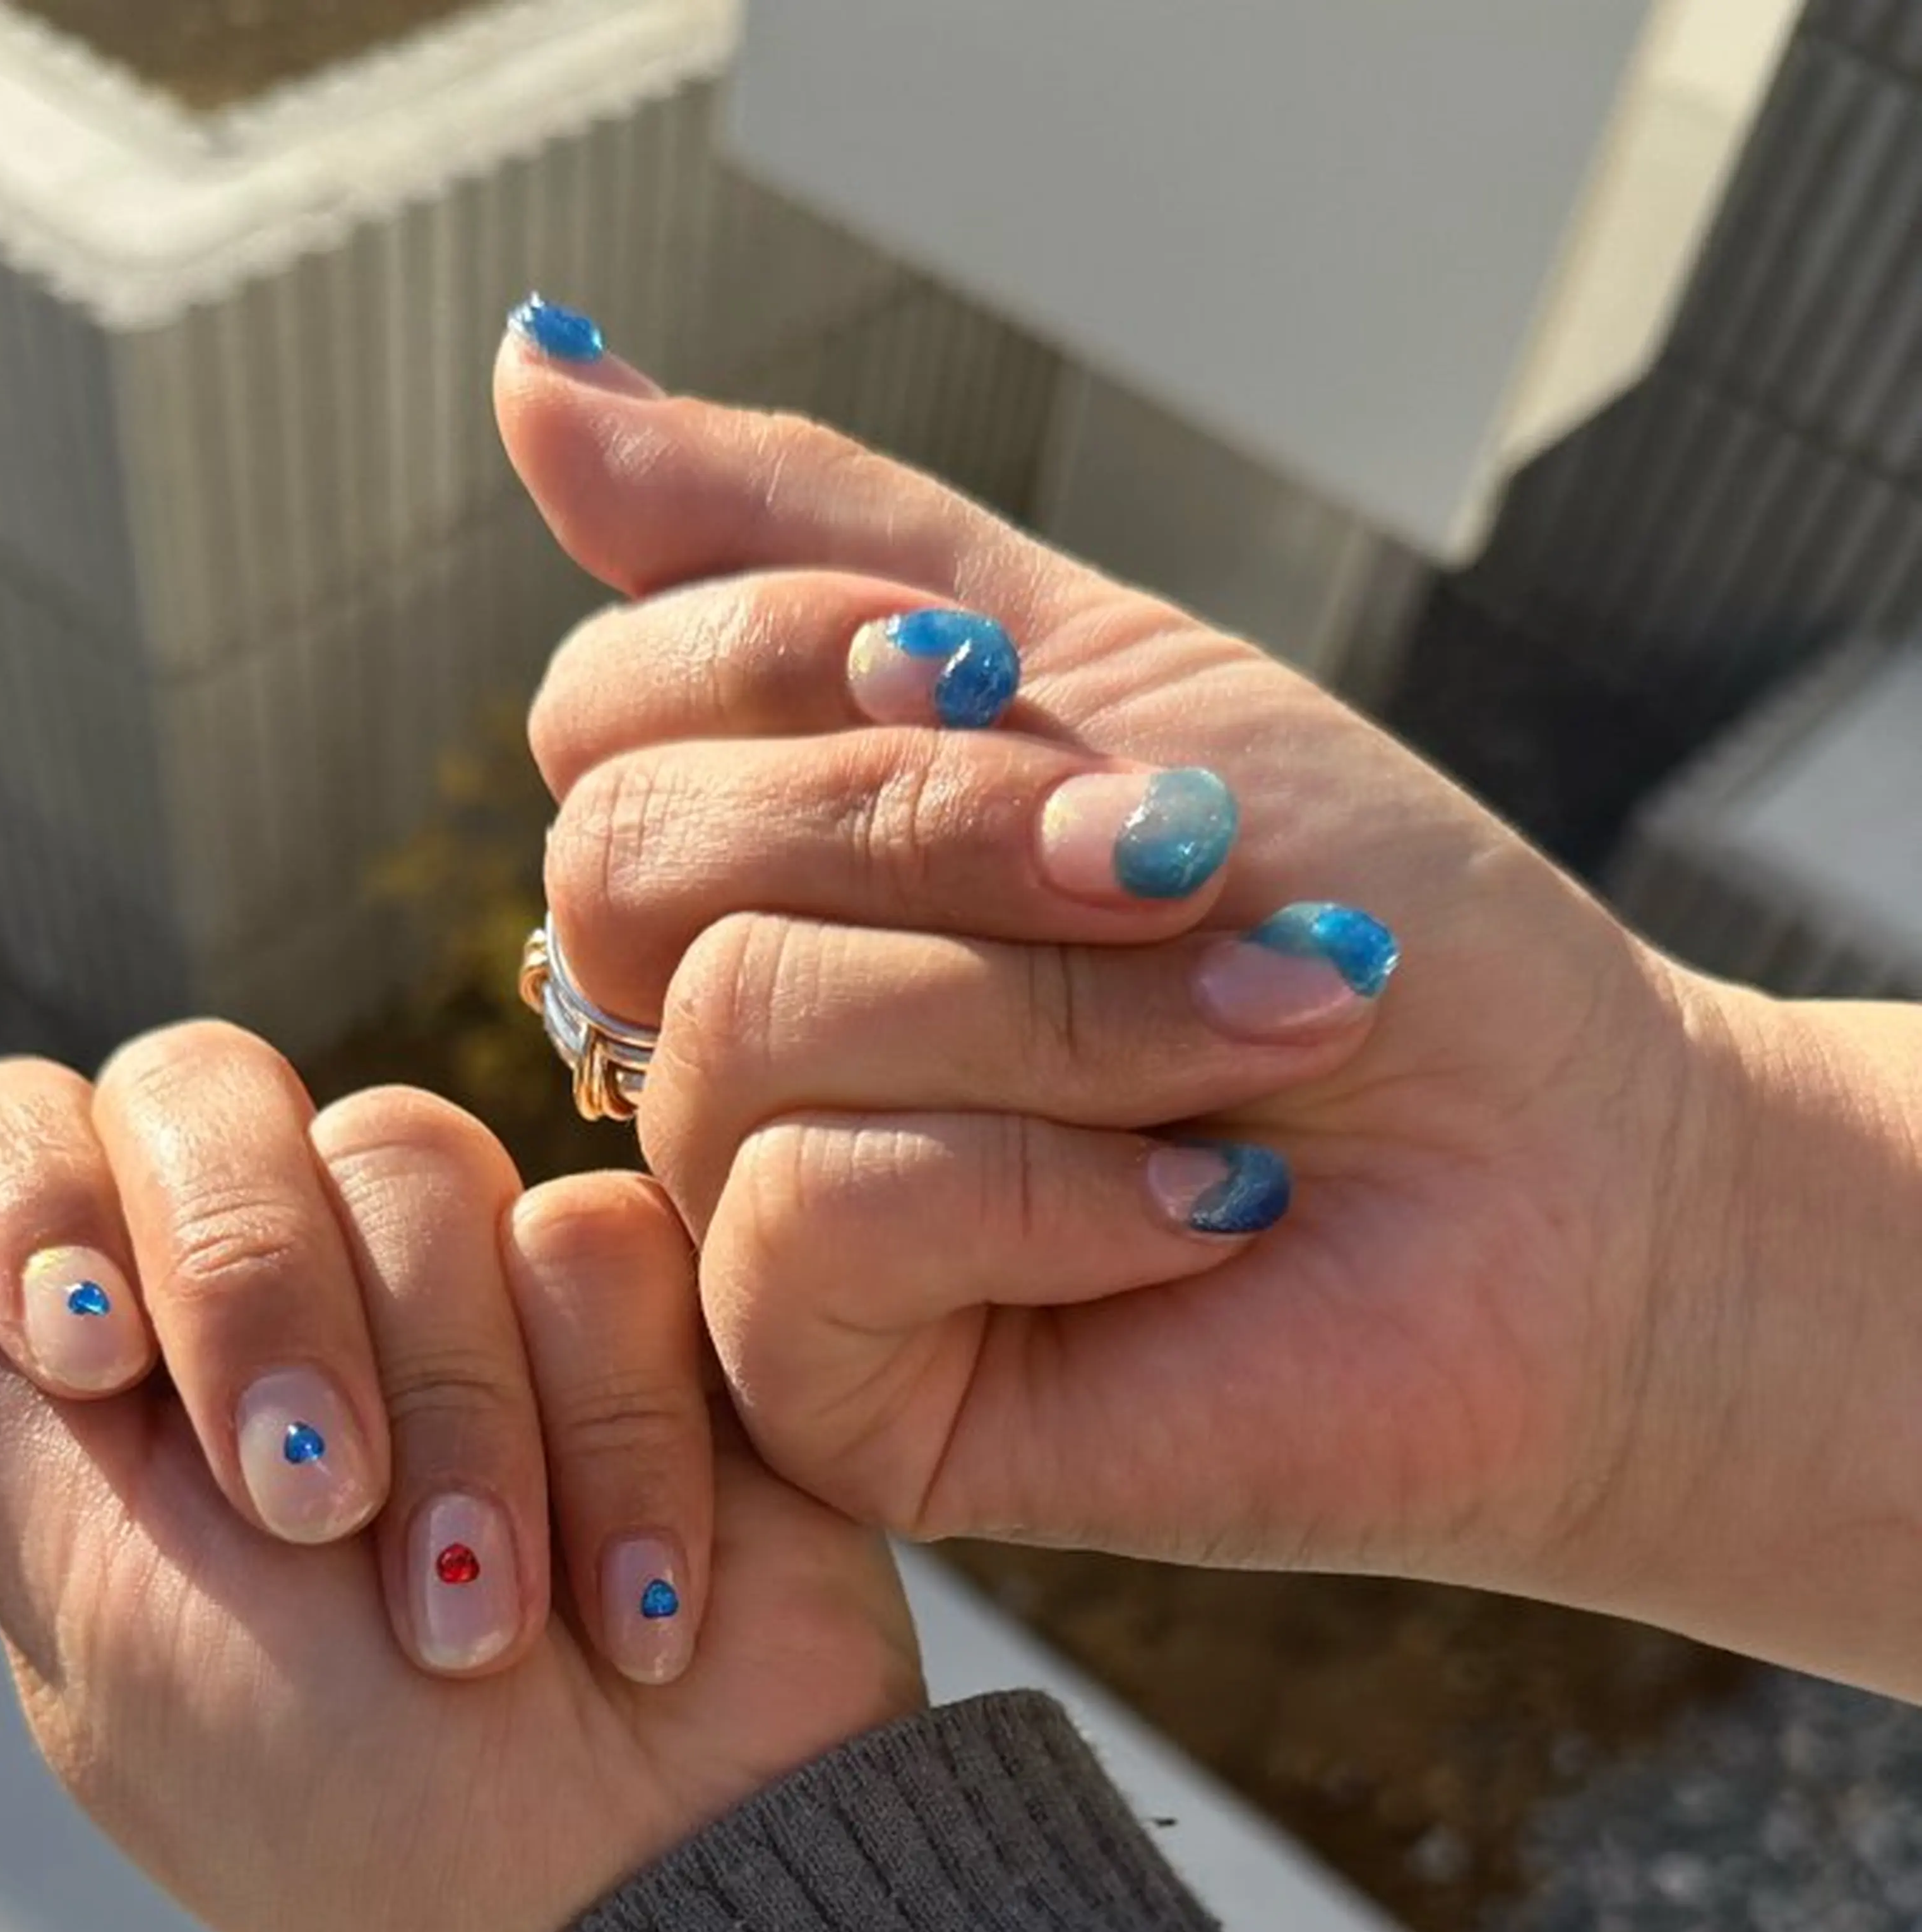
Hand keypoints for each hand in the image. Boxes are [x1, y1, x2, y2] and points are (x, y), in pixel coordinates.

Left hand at [0, 1031, 922, 1931]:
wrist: (629, 1912)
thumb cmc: (344, 1815)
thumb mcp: (94, 1605)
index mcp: (110, 1371)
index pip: (17, 1126)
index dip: (42, 1197)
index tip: (92, 1362)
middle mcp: (275, 1293)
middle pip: (207, 1087)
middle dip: (256, 1294)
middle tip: (311, 1504)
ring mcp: (458, 1289)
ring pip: (415, 1154)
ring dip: (455, 1425)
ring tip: (484, 1627)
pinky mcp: (635, 1310)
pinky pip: (596, 1237)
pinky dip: (611, 1441)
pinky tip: (622, 1604)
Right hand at [495, 317, 1921, 1698]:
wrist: (1566, 1187)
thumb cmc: (1360, 929)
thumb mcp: (1094, 669)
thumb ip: (815, 540)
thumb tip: (530, 364)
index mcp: (762, 885)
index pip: (601, 719)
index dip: (784, 658)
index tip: (1022, 684)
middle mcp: (719, 1059)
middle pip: (629, 862)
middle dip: (932, 826)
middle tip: (1177, 859)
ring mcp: (751, 1242)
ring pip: (738, 1028)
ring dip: (1053, 1009)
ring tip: (1259, 1033)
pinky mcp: (818, 1402)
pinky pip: (809, 1221)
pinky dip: (1047, 1185)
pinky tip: (1206, 1209)